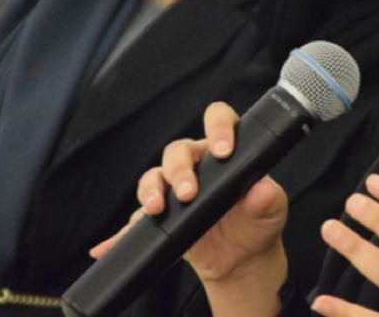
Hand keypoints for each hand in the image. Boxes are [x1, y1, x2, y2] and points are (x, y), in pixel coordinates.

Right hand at [90, 103, 288, 316]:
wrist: (242, 258)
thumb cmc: (258, 222)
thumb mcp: (271, 211)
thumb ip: (269, 199)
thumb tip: (263, 190)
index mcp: (226, 151)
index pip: (219, 120)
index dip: (218, 128)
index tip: (223, 150)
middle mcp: (197, 163)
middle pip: (177, 151)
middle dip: (179, 169)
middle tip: (187, 192)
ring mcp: (174, 188)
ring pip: (153, 177)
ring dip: (150, 190)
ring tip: (156, 209)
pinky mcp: (160, 216)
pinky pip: (135, 219)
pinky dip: (119, 233)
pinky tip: (107, 245)